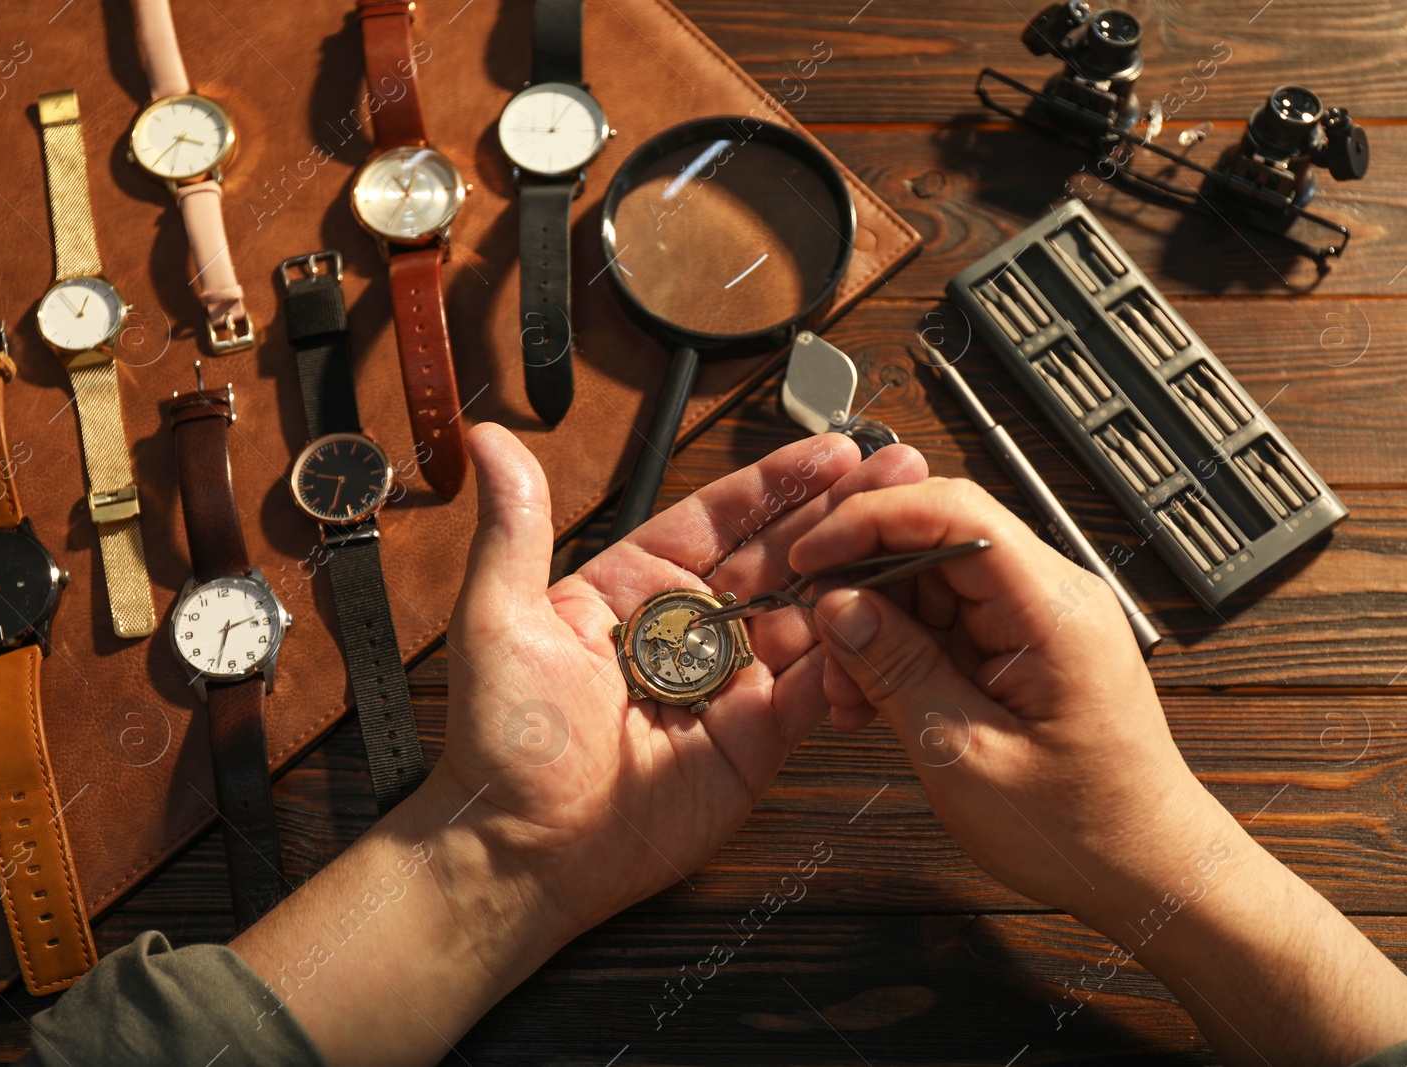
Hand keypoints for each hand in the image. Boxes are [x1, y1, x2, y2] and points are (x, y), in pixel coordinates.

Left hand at [432, 423, 926, 931]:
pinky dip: (852, 657)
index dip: (778, 482)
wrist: (522, 852)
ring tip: (914, 532)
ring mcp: (731, 682)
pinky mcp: (757, 739)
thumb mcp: (500, 617)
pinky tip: (888, 618)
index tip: (831, 449)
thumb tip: (491, 440)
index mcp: (636, 586)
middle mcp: (692, 628)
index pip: (721, 518)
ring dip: (861, 573)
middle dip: (841, 513)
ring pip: (809, 615)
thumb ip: (515, 526)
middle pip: (780, 556)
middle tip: (899, 470)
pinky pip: (815, 691)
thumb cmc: (501, 742)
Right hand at [790, 477, 1225, 923]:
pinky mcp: (1022, 644)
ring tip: (847, 694)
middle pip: (933, 539)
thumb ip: (898, 671)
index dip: (869, 520)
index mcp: (1052, 610)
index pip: (952, 513)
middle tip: (818, 639)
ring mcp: (1037, 619)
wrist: (1145, 869)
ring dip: (873, 627)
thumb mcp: (966, 755)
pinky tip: (871, 698)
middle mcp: (1051, 597)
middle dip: (862, 582)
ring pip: (927, 582)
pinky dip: (898, 652)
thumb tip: (838, 605)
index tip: (811, 553)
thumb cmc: (1082, 829)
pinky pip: (943, 622)